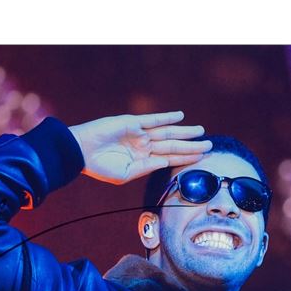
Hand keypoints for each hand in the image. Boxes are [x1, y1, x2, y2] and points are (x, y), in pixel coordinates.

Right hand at [69, 111, 211, 184]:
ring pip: (166, 132)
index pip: (169, 159)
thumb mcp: (125, 174)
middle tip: (210, 145)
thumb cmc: (99, 166)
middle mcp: (143, 146)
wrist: (80, 152)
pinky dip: (166, 117)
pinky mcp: (131, 123)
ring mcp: (138, 134)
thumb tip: (165, 163)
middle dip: (191, 146)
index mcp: (142, 160)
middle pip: (173, 146)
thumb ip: (146, 168)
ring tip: (201, 131)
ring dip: (184, 132)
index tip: (203, 158)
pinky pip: (152, 119)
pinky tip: (180, 116)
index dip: (186, 158)